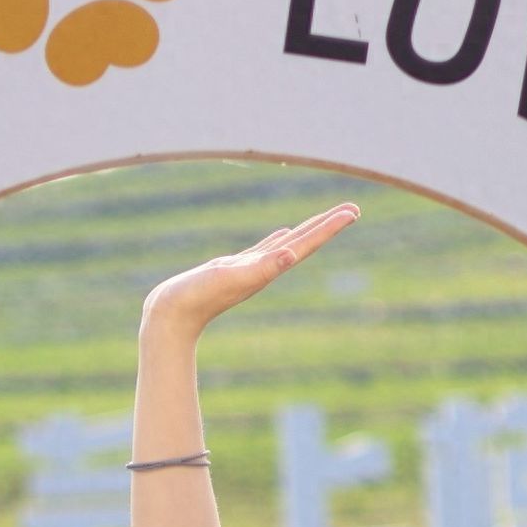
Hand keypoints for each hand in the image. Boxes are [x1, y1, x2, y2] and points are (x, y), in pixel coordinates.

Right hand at [140, 202, 360, 338]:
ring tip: (326, 219)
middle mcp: (266, 269)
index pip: (307, 243)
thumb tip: (291, 254)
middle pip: (305, 242)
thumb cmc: (199, 297)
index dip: (330, 227)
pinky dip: (278, 239)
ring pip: (287, 243)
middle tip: (353, 209)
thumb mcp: (231, 277)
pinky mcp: (235, 267)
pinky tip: (284, 235)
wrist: (172, 316)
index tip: (354, 212)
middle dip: (328, 225)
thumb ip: (262, 267)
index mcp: (270, 269)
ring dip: (308, 230)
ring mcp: (251, 268)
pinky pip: (265, 248)